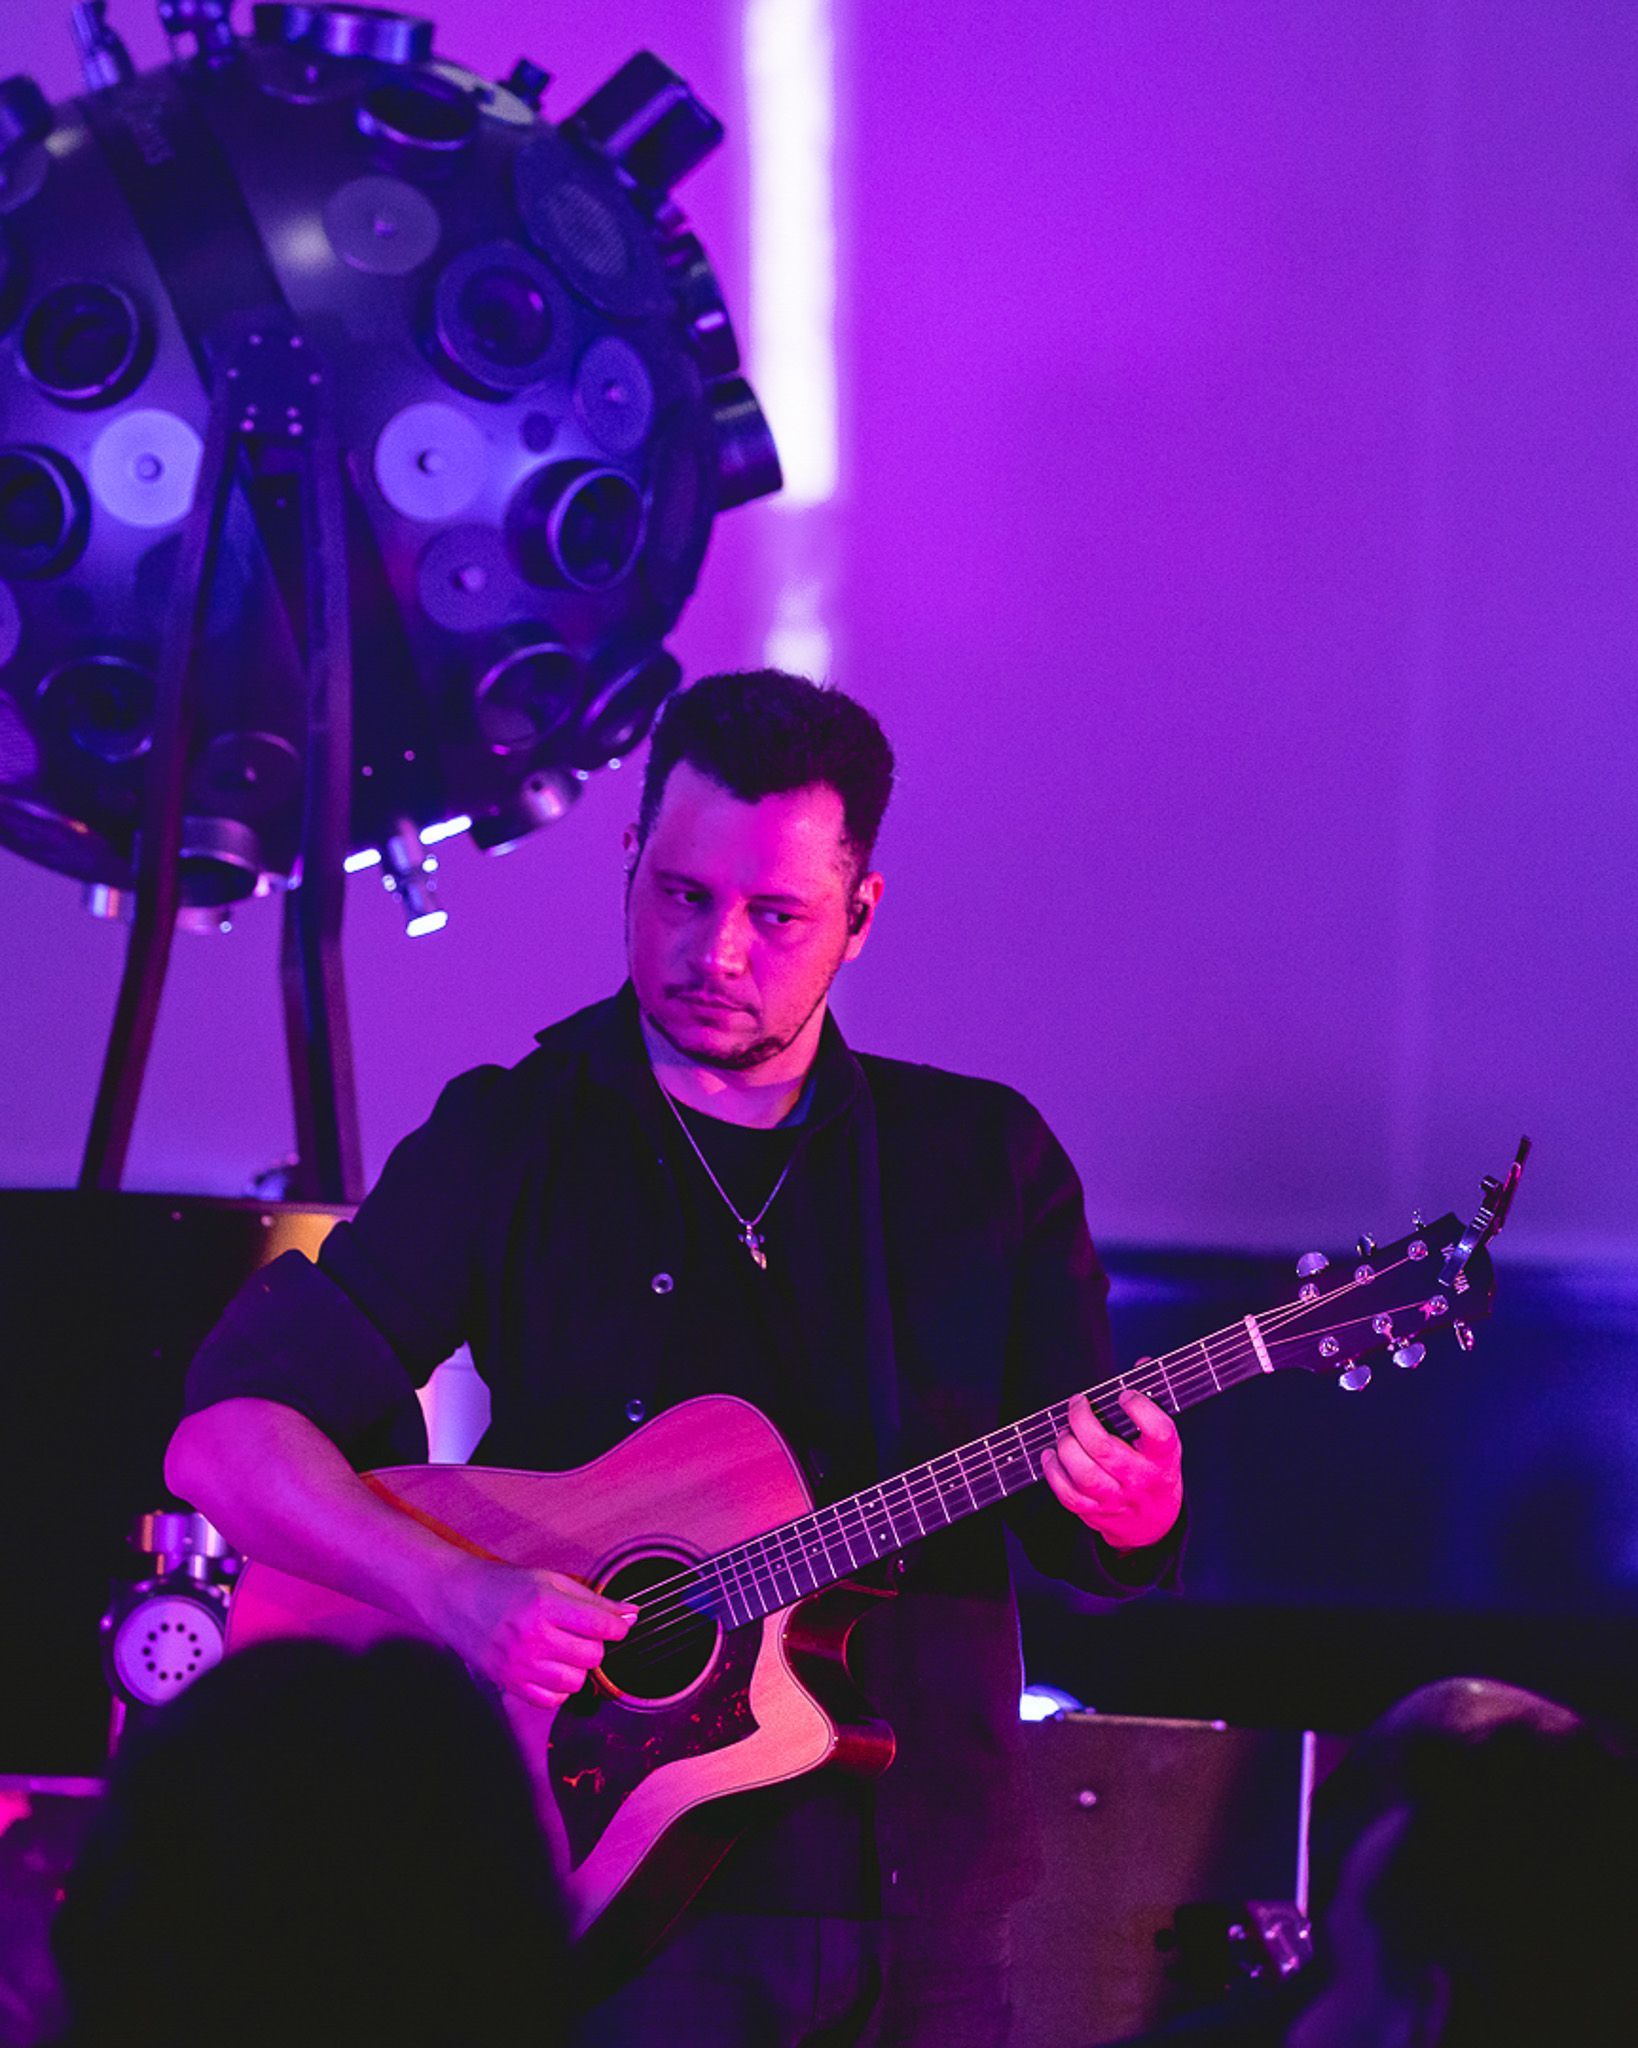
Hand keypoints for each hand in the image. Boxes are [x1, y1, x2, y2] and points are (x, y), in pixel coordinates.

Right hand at [427, 1556, 636, 1710]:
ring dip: (578, 1667)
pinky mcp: (509, 1684)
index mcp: (544, 1605)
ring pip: (576, 1682)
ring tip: (564, 1649)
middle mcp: (532, 1637)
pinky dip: (559, 1688)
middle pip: (593, 1657)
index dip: (619, 1627)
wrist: (457, 1599)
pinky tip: (550, 1667)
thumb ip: (593, 1600)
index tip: (618, 1625)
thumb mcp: (551, 1581)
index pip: (602, 1626)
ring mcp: (519, 1665)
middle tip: (582, 1633)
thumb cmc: (507, 1585)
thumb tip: (632, 1614)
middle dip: (596, 1645)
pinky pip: (552, 1701)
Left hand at [1042, 1385, 1182, 1550]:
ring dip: (1066, 1446)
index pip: (1158, 1431)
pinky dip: (1054, 1472)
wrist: (1155, 1523)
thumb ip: (1152, 1400)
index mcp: (1164, 1456)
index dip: (1140, 1408)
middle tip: (1077, 1404)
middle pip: (1104, 1449)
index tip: (1124, 1394)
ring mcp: (1118, 1498)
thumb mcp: (1163, 1438)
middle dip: (1082, 1420)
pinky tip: (1052, 1455)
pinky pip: (1068, 1495)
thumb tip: (1142, 1363)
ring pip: (1084, 1474)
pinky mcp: (1095, 1512)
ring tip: (1065, 1432)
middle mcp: (1142, 1478)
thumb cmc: (1154, 1466)